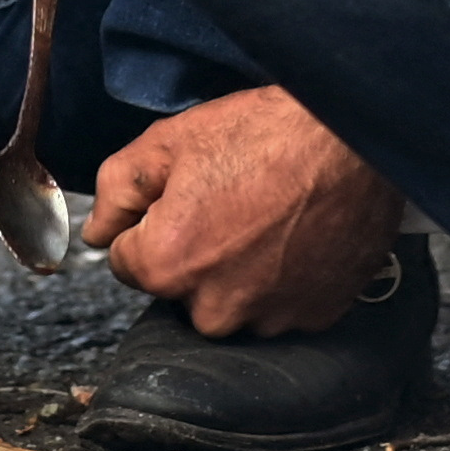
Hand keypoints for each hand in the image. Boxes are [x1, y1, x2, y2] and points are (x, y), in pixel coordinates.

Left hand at [85, 88, 405, 334]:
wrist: (352, 136)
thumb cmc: (265, 133)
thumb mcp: (169, 141)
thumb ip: (116, 190)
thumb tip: (97, 232)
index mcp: (168, 265)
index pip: (128, 262)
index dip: (151, 222)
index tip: (184, 196)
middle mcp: (215, 308)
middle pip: (181, 288)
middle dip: (194, 252)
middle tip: (230, 201)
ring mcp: (270, 317)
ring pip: (232, 301)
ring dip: (240, 271)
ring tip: (268, 216)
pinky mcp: (315, 315)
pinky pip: (281, 305)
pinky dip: (284, 279)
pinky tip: (297, 234)